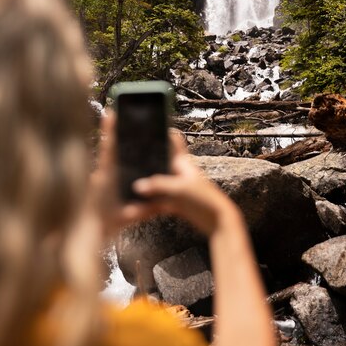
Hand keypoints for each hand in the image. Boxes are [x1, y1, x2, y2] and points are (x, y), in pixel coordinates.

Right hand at [91, 112, 239, 237]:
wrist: (219, 222)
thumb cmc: (205, 200)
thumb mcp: (180, 189)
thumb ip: (158, 186)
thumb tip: (137, 186)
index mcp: (183, 162)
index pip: (174, 142)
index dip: (164, 131)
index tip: (151, 123)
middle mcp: (179, 172)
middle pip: (160, 162)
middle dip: (146, 160)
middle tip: (126, 154)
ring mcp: (177, 187)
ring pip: (156, 183)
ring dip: (145, 184)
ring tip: (126, 180)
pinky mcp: (175, 202)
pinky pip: (158, 199)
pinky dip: (148, 201)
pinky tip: (134, 203)